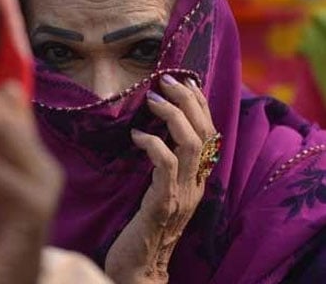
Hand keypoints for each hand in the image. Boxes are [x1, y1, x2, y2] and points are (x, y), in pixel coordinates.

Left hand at [105, 75, 216, 283]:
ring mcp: (182, 195)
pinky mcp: (163, 204)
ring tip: (154, 99)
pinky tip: (137, 135)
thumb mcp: (158, 192)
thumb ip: (162, 166)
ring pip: (192, 144)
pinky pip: (166, 166)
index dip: (200, 104)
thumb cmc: (141, 228)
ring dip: (174, 115)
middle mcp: (195, 185)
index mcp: (196, 179)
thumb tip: (151, 132)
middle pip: (205, 132)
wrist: (138, 268)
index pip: (209, 133)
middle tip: (166, 80)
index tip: (184, 81)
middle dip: (189, 100)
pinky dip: (153, 144)